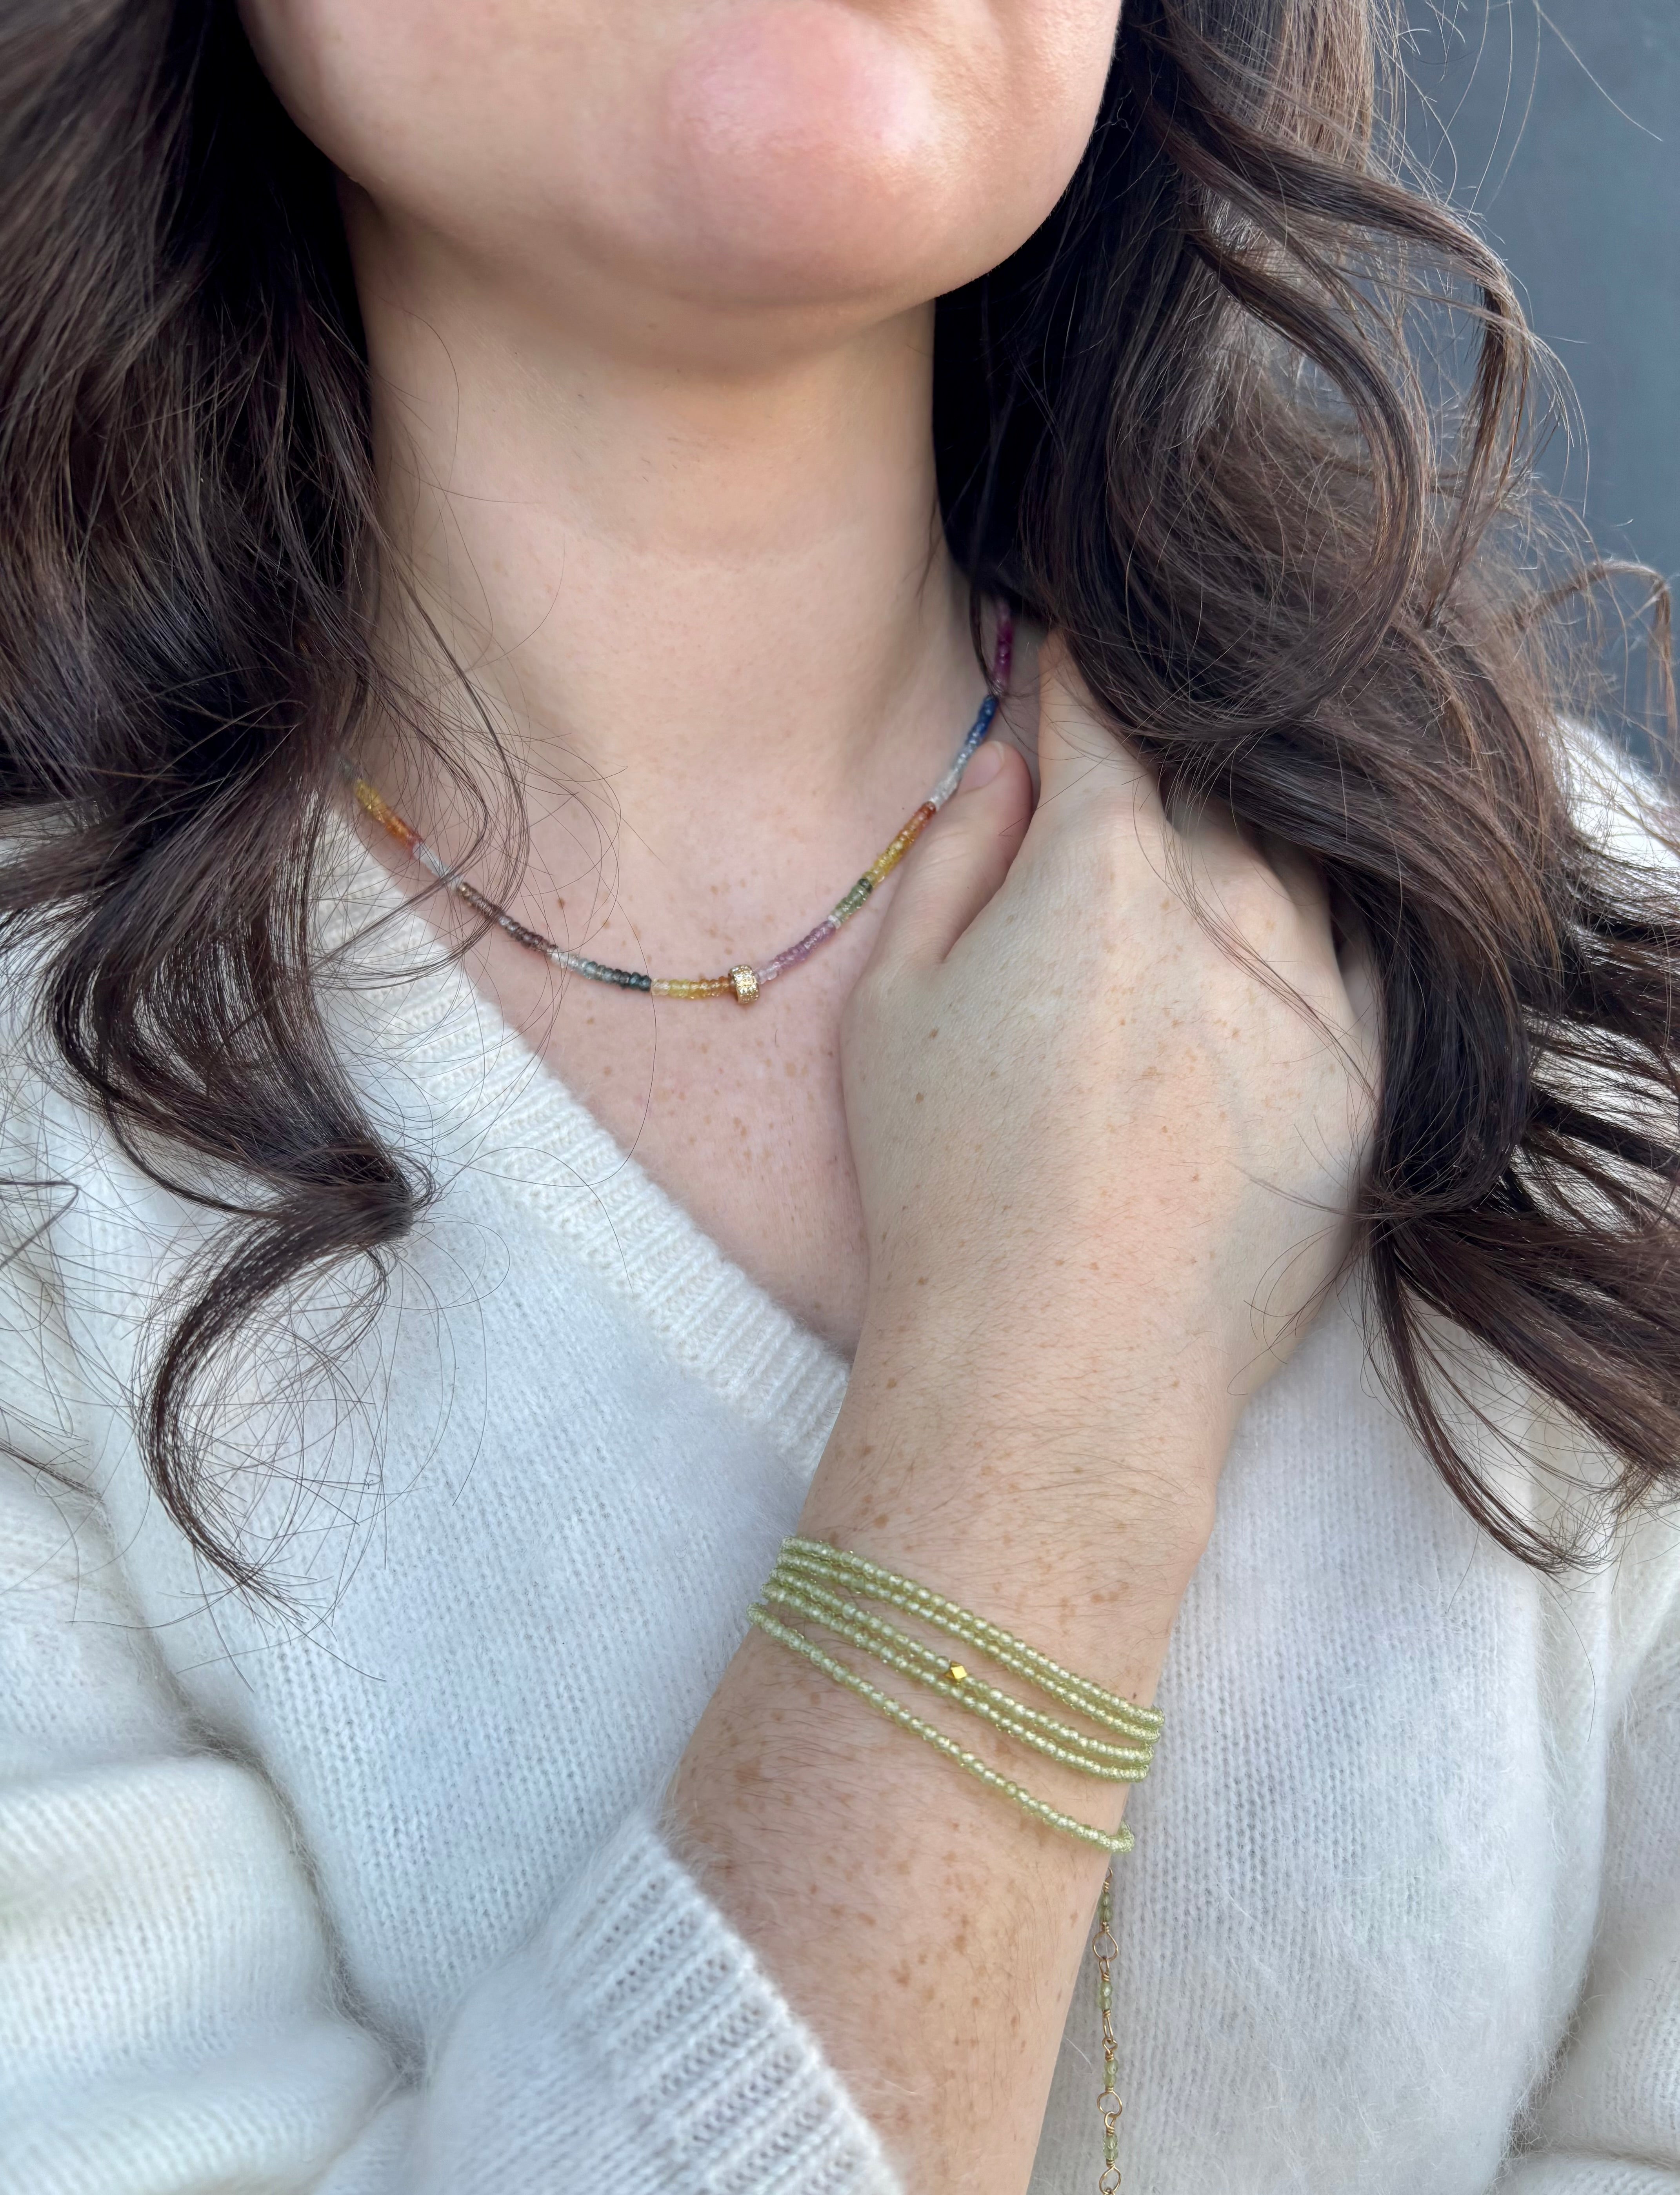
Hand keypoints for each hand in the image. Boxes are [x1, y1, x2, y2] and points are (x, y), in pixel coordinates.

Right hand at [840, 638, 1378, 1571]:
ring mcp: (1314, 994)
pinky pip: (1363, 953)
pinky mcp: (1365, 1078)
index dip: (1080, 681)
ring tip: (1203, 841)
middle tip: (1132, 742)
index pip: (1103, 725)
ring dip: (1246, 832)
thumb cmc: (945, 1191)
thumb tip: (1011, 767)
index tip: (1069, 652)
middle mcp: (1229, 909)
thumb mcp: (893, 1004)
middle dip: (1164, 751)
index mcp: (1101, 870)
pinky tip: (1272, 937)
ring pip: (1295, 858)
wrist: (1058, 1375)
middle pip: (1208, 781)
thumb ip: (954, 857)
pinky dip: (1317, 923)